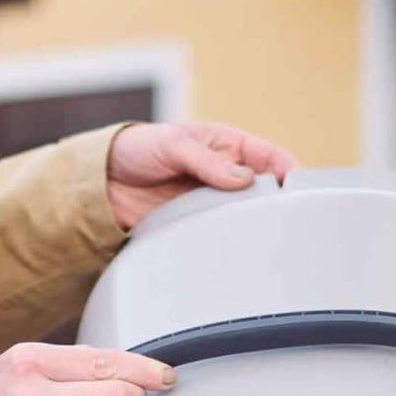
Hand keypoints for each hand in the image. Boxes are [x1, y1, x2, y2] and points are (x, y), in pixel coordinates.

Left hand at [105, 121, 295, 230]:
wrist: (100, 180)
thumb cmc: (137, 148)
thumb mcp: (173, 144)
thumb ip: (207, 162)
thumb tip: (242, 178)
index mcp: (228, 147)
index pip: (271, 158)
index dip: (289, 172)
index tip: (296, 190)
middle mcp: (225, 176)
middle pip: (263, 193)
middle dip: (274, 206)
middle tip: (280, 221)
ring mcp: (210, 202)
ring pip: (243, 218)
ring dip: (250, 227)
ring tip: (258, 239)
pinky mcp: (194, 225)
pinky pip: (217, 236)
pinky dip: (226, 243)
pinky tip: (230, 251)